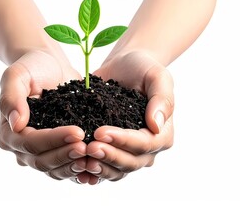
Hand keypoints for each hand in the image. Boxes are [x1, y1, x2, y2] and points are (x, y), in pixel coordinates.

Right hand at [0, 50, 87, 180]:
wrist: (51, 66)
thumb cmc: (32, 67)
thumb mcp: (17, 75)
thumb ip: (11, 96)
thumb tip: (15, 123)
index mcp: (8, 132)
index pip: (29, 143)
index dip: (52, 140)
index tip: (77, 131)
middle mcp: (21, 148)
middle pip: (41, 161)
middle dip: (65, 155)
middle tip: (87, 146)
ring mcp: (40, 153)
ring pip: (54, 169)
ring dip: (72, 165)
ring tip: (92, 156)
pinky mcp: (57, 152)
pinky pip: (66, 168)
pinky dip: (78, 168)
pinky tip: (94, 163)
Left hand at [80, 50, 174, 181]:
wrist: (123, 67)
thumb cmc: (143, 69)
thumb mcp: (157, 76)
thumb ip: (162, 99)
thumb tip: (156, 125)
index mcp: (162, 134)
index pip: (145, 144)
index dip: (123, 141)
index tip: (100, 132)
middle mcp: (147, 149)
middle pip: (130, 162)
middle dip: (109, 156)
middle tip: (88, 147)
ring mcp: (127, 153)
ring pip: (116, 171)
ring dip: (99, 167)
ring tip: (81, 158)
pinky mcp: (110, 151)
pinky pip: (103, 168)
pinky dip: (91, 171)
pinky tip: (77, 168)